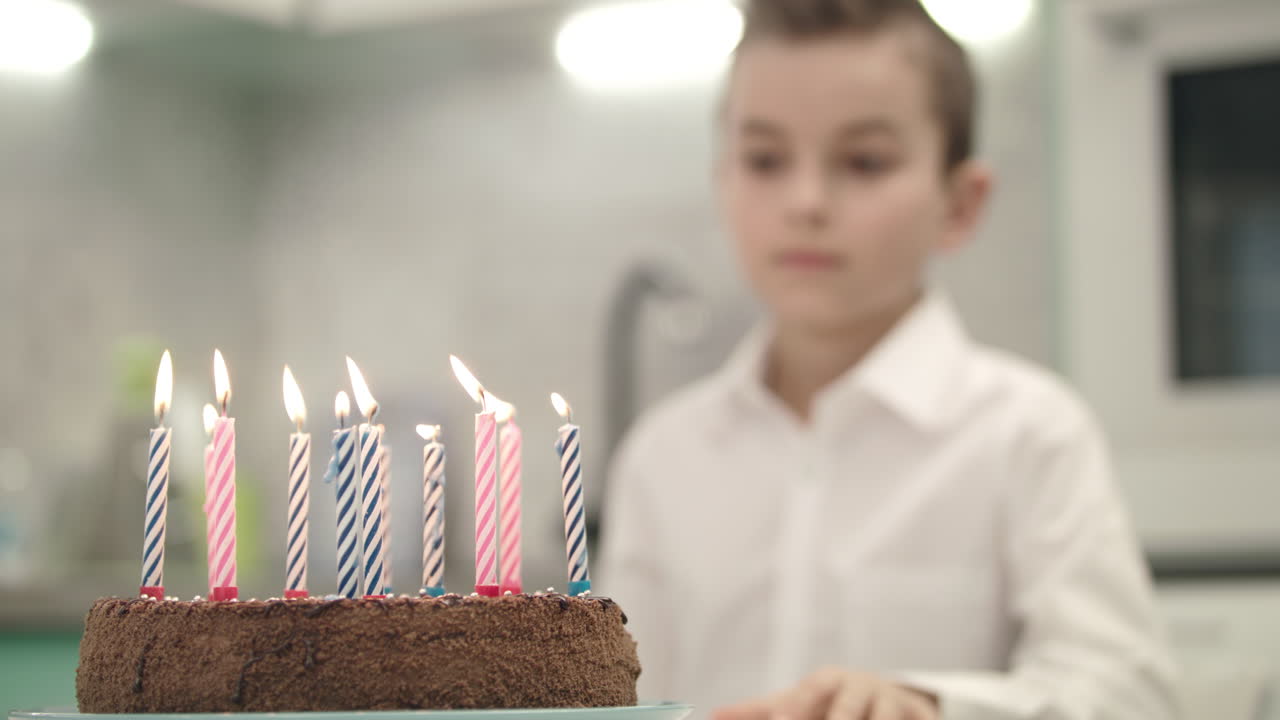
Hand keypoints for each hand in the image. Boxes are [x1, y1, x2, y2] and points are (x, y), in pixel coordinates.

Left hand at [712, 667, 937, 719]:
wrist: (889, 697)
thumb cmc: (831, 703)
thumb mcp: (798, 703)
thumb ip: (757, 711)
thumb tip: (711, 716)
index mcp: (829, 680)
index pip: (810, 692)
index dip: (796, 708)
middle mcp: (862, 687)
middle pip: (847, 709)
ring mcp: (893, 704)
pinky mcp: (921, 718)